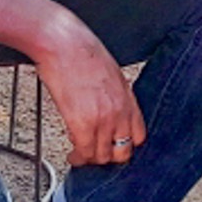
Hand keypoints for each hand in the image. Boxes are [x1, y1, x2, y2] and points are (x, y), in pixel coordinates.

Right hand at [30, 13, 142, 165]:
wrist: (63, 43)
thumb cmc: (81, 51)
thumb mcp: (111, 73)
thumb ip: (114, 95)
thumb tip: (106, 107)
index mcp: (128, 99)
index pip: (139, 136)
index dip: (125, 145)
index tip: (114, 146)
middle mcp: (119, 112)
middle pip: (122, 152)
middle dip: (108, 157)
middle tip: (96, 154)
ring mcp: (102, 120)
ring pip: (103, 157)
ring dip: (91, 159)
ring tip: (80, 154)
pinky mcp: (82, 124)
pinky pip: (84, 152)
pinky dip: (78, 158)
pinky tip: (72, 155)